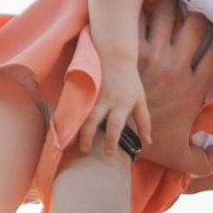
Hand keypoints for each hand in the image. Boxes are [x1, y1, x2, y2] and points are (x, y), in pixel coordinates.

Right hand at [79, 49, 150, 164]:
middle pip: (93, 119)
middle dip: (87, 136)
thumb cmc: (130, 83)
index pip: (116, 124)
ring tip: (71, 144)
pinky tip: (64, 129)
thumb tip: (147, 142)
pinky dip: (69, 118)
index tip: (108, 154)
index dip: (112, 139)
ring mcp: (93, 96)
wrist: (115, 58)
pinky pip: (75, 107)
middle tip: (85, 151)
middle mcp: (105, 101)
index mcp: (120, 104)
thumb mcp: (140, 101)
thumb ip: (144, 122)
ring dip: (75, 129)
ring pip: (81, 114)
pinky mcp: (84, 92)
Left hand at [137, 0, 212, 169]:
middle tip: (196, 1)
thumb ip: (208, 160)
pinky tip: (145, 6)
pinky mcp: (130, 55)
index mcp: (195, 88)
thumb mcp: (185, 158)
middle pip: (196, 23)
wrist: (119, 143)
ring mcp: (153, 58)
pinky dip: (143, 10)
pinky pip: (139, 20)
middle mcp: (177, 68)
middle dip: (199, 9)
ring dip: (171, 3)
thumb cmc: (153, 149)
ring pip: (167, 14)